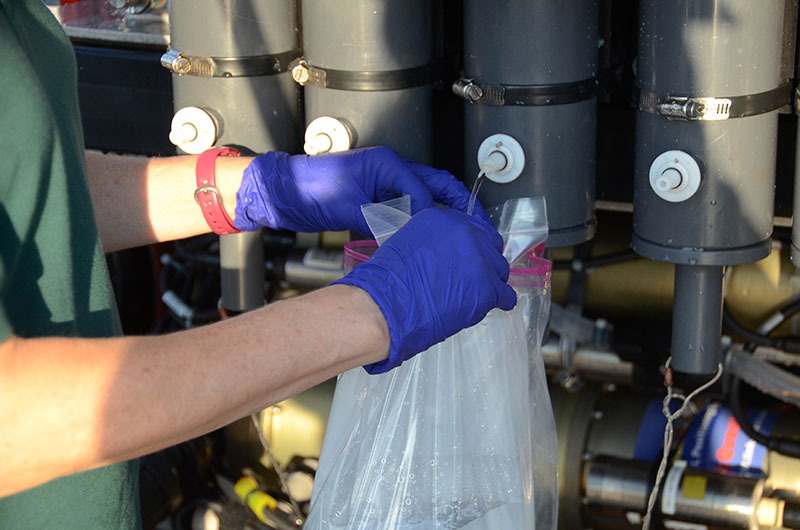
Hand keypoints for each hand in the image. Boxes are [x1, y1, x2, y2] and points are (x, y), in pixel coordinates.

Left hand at [233, 146, 490, 234]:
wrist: (284, 192)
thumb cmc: (310, 189)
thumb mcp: (350, 205)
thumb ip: (384, 217)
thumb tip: (413, 230)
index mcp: (388, 163)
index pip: (426, 191)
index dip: (436, 216)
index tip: (447, 237)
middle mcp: (392, 170)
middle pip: (438, 186)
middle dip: (460, 206)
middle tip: (479, 229)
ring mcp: (385, 184)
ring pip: (426, 199)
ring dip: (442, 216)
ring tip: (459, 237)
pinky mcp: (377, 198)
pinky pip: (408, 210)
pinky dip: (420, 223)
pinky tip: (428, 240)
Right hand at [333, 208, 516, 373]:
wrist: (385, 306)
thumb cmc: (388, 282)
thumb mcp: (407, 243)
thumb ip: (434, 242)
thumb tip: (446, 254)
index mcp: (445, 220)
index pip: (473, 226)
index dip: (472, 244)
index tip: (471, 253)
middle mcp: (466, 234)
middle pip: (490, 244)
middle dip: (484, 259)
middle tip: (475, 274)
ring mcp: (479, 261)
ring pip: (500, 269)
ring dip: (491, 280)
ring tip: (478, 292)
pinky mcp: (487, 289)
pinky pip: (505, 295)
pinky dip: (500, 301)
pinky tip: (492, 305)